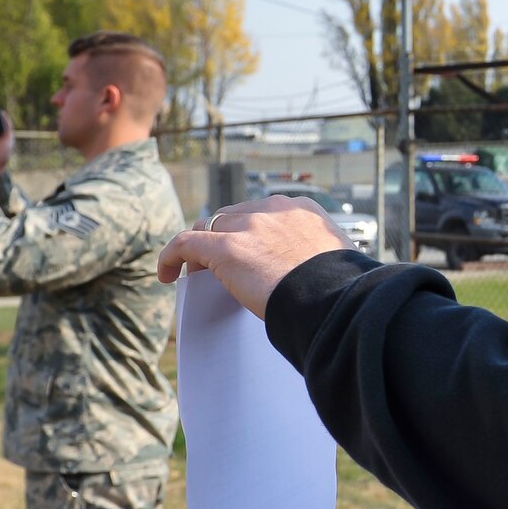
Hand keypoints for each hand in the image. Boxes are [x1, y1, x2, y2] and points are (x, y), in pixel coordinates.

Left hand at [156, 196, 354, 318]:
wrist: (335, 299)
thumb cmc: (341, 291)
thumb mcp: (338, 260)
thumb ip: (320, 255)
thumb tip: (317, 274)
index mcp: (302, 209)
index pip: (264, 212)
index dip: (248, 230)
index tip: (247, 250)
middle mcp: (273, 209)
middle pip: (233, 215)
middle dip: (222, 236)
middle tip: (217, 265)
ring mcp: (249, 226)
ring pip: (208, 226)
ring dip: (200, 247)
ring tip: (193, 272)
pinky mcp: (226, 247)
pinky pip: (185, 243)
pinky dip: (171, 256)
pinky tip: (166, 274)